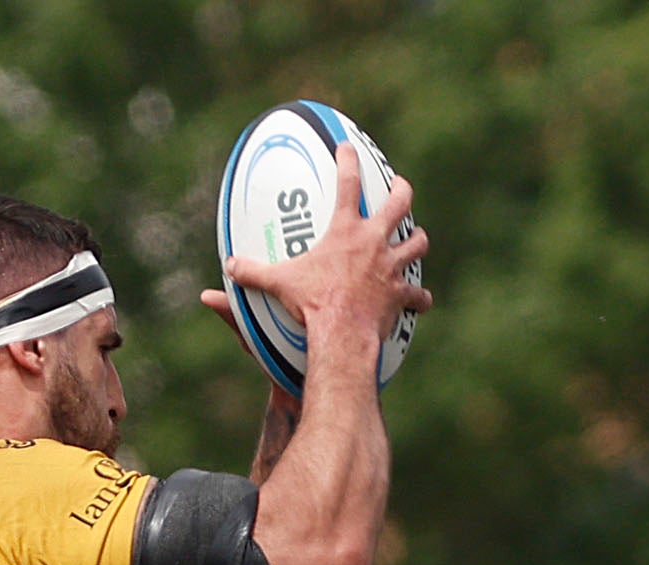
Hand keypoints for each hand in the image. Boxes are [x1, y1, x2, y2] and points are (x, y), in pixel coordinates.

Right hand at [205, 145, 432, 366]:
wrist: (342, 332)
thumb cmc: (312, 303)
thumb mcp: (279, 284)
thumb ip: (253, 273)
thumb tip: (228, 267)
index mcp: (346, 232)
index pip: (347, 184)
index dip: (347, 161)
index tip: (347, 147)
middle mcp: (374, 243)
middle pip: (399, 204)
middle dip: (401, 191)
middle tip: (399, 186)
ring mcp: (391, 267)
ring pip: (416, 243)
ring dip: (416, 239)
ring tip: (415, 238)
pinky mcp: (400, 294)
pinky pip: (416, 294)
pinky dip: (418, 298)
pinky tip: (420, 301)